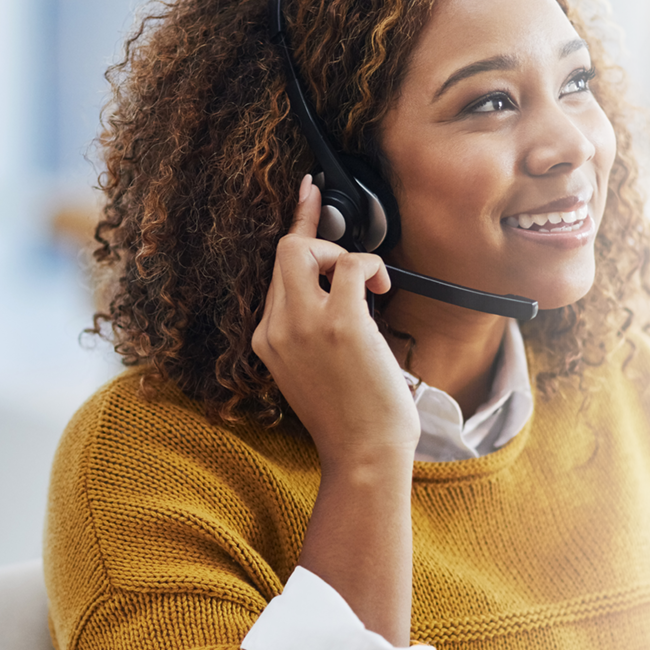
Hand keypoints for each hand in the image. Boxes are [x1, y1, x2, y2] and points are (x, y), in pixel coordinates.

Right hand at [252, 175, 419, 466]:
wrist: (363, 455)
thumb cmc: (351, 419)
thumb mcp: (311, 371)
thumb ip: (308, 330)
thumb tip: (338, 288)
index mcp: (267, 339)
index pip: (274, 272)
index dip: (296, 228)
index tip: (307, 194)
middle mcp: (276, 328)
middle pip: (285, 251)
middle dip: (318, 235)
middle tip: (345, 248)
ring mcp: (304, 324)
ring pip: (305, 248)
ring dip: (343, 253)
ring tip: (369, 285)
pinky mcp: (340, 323)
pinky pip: (349, 264)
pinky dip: (370, 265)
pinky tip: (382, 288)